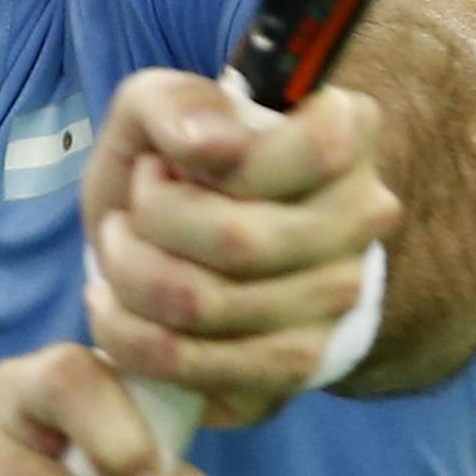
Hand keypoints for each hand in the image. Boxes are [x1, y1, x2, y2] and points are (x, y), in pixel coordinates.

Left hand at [81, 70, 401, 428]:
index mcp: (347, 136)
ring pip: (208, 305)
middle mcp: (360, 224)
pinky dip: (131, 336)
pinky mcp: (292, 372)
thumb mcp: (155, 106)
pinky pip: (199, 370)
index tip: (169, 159)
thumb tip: (209, 146)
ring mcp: (336, 306)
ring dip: (131, 276)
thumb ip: (177, 103)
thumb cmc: (170, 163)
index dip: (222, 160)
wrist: (172, 245)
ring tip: (118, 250)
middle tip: (127, 210)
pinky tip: (114, 304)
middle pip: (241, 239)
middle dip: (151, 221)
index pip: (319, 148)